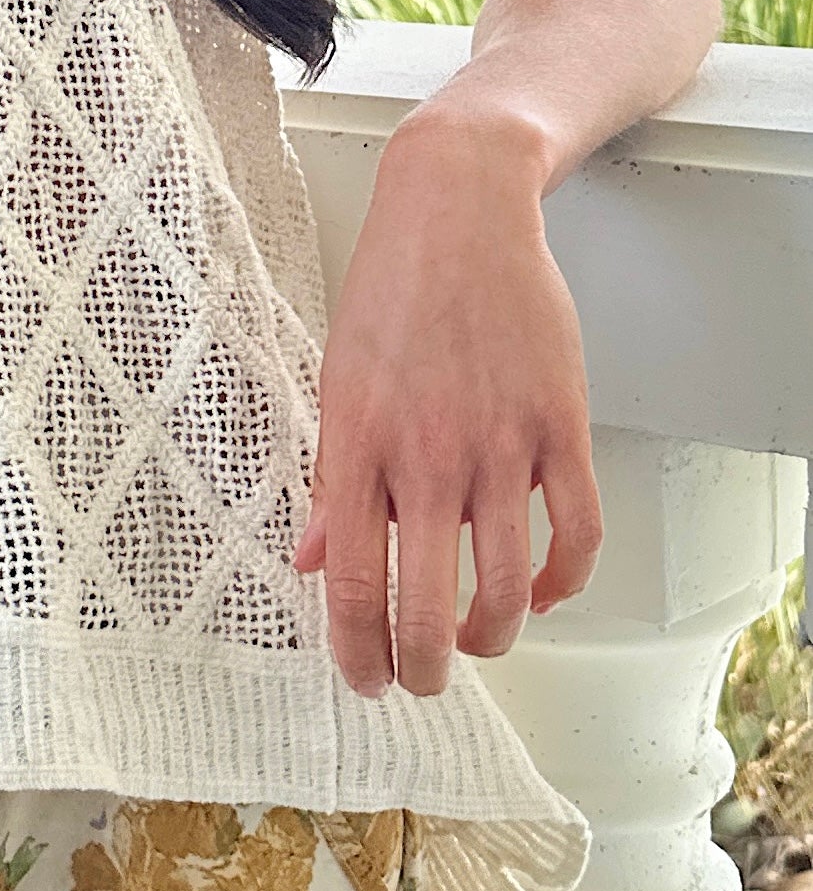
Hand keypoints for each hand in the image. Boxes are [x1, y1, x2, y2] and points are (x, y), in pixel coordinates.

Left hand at [293, 112, 603, 699]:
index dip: (358, 651)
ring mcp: (500, 444)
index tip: (364, 676)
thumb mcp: (335, 380)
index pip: (353, 585)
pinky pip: (575, 532)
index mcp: (358, 447)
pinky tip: (545, 591)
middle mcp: (427, 456)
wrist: (459, 211)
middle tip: (422, 680)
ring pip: (507, 586)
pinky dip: (564, 580)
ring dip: (493, 636)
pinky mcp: (559, 426)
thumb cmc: (391, 289)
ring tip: (479, 643)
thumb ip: (331, 476)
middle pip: (426, 605)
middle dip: (422, 666)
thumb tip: (315, 558)